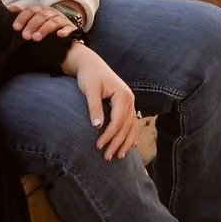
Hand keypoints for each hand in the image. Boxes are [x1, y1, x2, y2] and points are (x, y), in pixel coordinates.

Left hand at [8, 1, 80, 41]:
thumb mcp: (35, 17)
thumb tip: (10, 8)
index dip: (23, 18)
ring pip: (53, 22)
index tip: (16, 27)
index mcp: (41, 9)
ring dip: (44, 29)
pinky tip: (59, 35)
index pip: (30, 10)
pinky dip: (64, 31)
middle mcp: (51, 12)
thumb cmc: (45, 23)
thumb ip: (24, 13)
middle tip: (25, 36)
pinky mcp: (71, 28)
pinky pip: (69, 28)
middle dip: (32, 25)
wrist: (65, 26)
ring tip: (36, 38)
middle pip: (41, 16)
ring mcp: (62, 19)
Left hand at [62, 41, 139, 161]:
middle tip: (107, 157)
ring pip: (131, 127)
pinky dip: (130, 135)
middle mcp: (130, 100)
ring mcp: (130, 103)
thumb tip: (97, 126)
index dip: (109, 135)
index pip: (118, 121)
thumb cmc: (89, 75)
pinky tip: (130, 147)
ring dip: (125, 143)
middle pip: (126, 127)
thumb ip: (94, 107)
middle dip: (117, 143)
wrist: (91, 64)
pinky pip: (131, 123)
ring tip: (118, 156)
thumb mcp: (90, 89)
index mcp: (123, 96)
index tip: (99, 146)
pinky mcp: (126, 105)